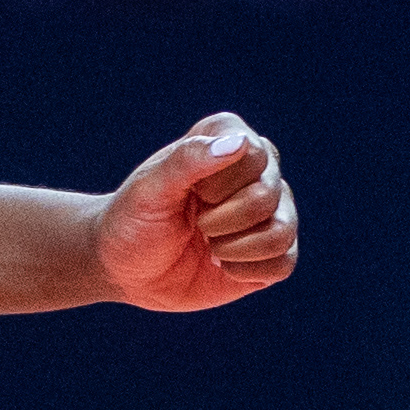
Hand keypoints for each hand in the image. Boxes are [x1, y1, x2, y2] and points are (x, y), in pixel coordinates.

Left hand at [92, 114, 297, 311]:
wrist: (125, 269)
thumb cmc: (134, 220)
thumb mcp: (149, 189)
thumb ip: (189, 160)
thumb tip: (239, 142)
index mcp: (227, 138)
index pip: (253, 155)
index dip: (217, 185)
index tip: (190, 192)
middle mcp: (257, 171)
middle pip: (267, 196)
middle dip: (220, 220)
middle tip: (195, 223)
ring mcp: (270, 212)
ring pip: (282, 232)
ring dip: (234, 249)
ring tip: (208, 245)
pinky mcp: (272, 253)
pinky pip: (284, 263)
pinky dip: (245, 271)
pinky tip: (221, 266)